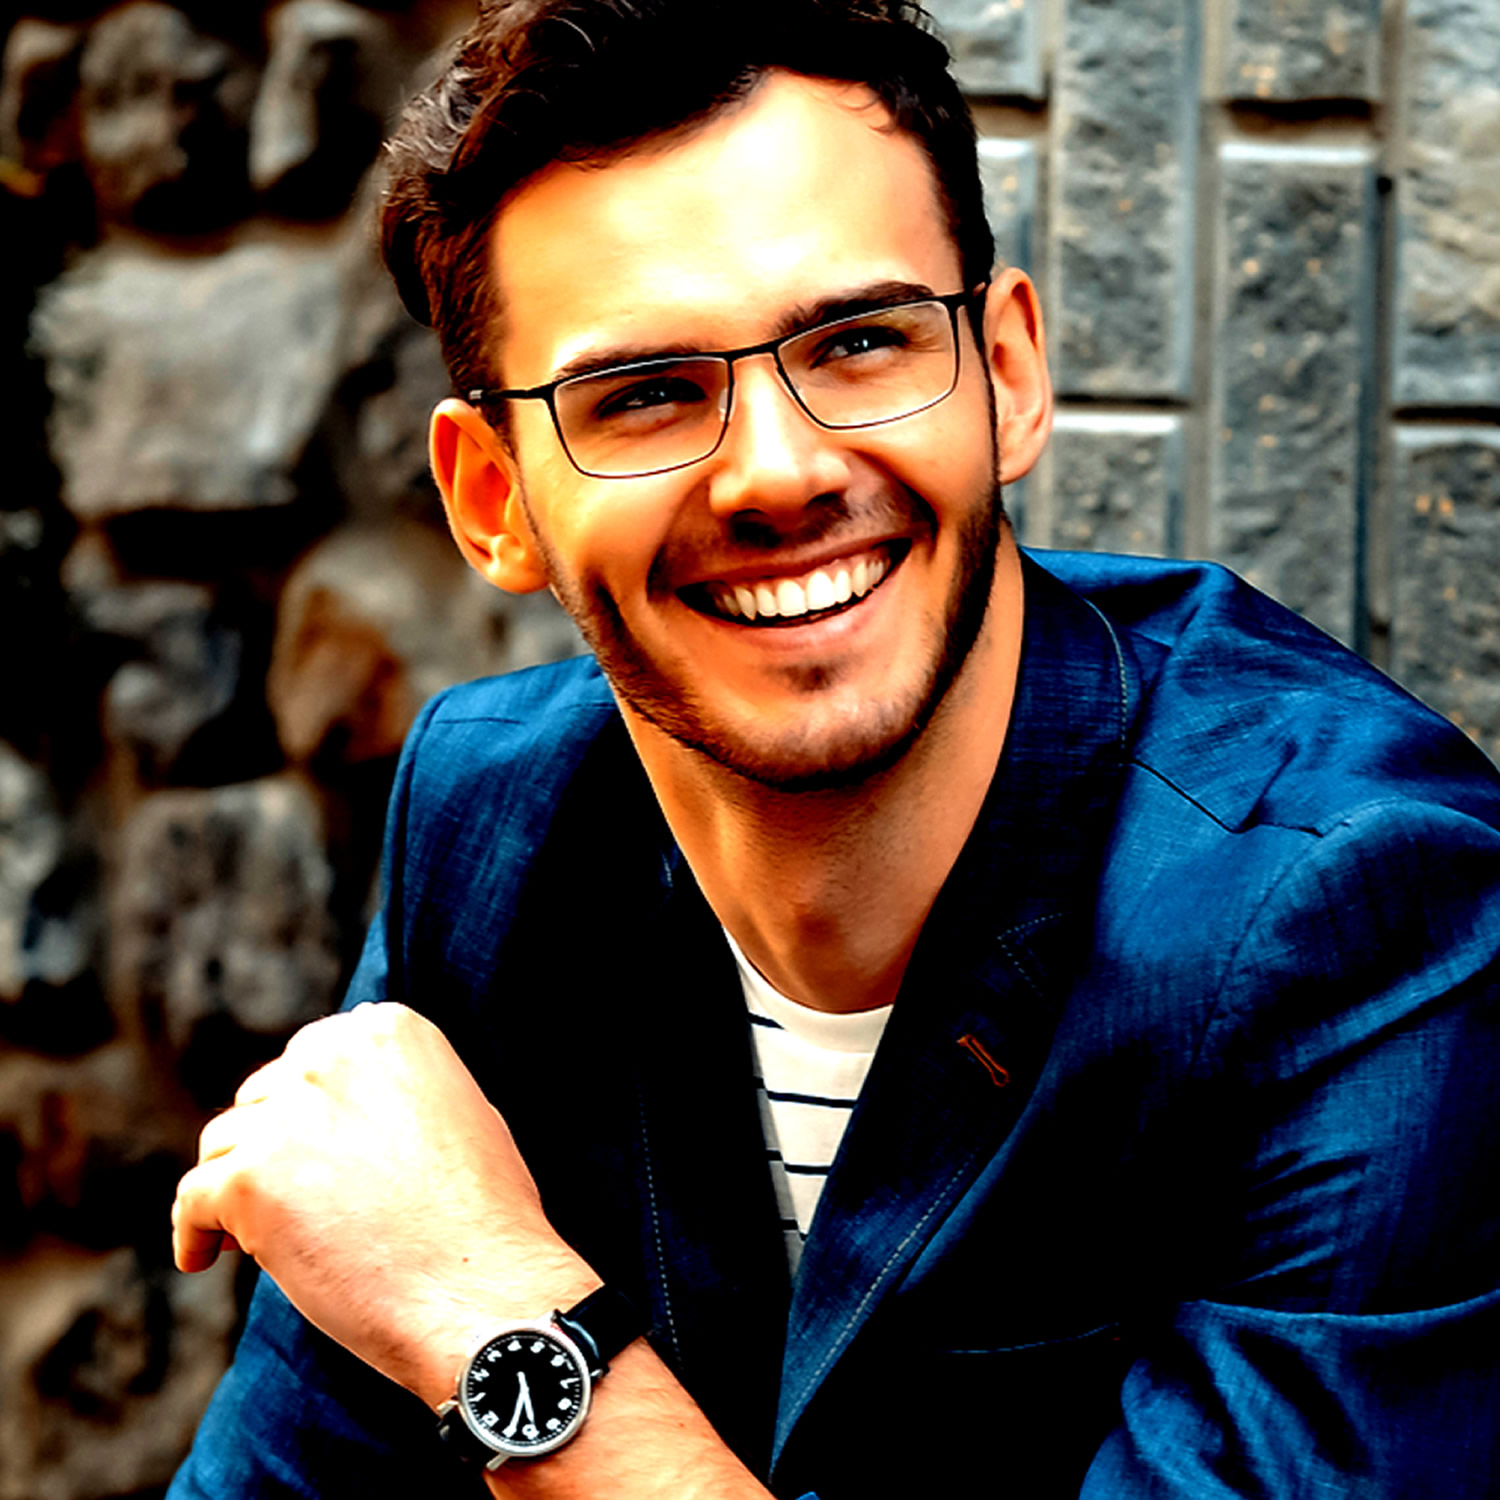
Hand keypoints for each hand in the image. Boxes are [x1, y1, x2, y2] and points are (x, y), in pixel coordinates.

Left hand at [171, 1002, 599, 1405]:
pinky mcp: (249, 1180)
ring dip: (236, 1188)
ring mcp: (287, 1115)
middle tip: (289, 1204)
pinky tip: (205, 1257)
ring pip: (224, 1146)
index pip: (314, 1054)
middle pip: (263, 1095)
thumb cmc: (483, 1217)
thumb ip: (392, 1088)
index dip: (307, 1108)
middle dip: (270, 1146)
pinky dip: (194, 1232)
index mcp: (386, 1030)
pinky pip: (192, 1200)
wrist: (482, 1290)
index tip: (309, 1153)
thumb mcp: (455, 1110)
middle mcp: (332, 1054)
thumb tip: (338, 1103)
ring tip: (256, 1240)